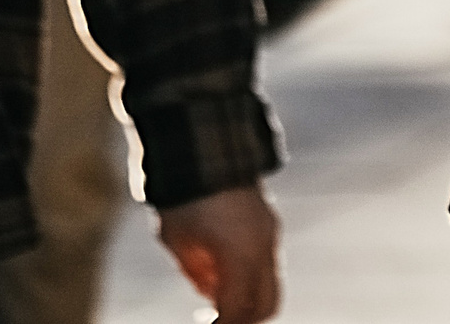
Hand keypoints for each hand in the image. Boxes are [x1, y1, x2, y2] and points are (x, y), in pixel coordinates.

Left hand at [158, 184, 280, 323]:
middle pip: (266, 305)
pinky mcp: (268, 221)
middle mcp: (263, 245)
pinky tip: (222, 268)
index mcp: (240, 255)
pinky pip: (265, 260)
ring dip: (246, 297)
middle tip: (218, 321)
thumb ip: (198, 274)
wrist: (204, 143)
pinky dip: (249, 275)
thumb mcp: (179, 242)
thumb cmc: (183, 197)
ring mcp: (270, 231)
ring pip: (270, 283)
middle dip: (243, 320)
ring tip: (215, 295)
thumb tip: (211, 295)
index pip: (237, 312)